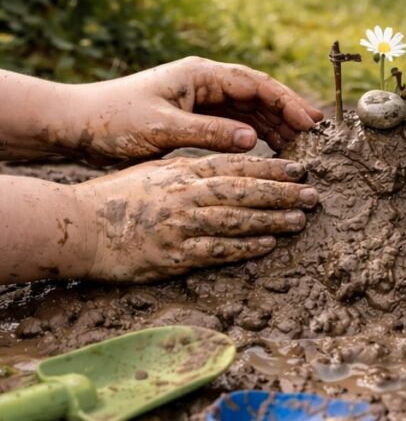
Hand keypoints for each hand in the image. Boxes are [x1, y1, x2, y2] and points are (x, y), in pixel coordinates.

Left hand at [67, 57, 322, 163]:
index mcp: (200, 74)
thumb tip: (254, 139)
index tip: (311, 122)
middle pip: (259, 95)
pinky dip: (255, 135)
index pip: (256, 84)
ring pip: (249, 110)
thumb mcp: (163, 129)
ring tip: (298, 150)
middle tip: (314, 139)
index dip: (288, 102)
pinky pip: (234, 123)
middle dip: (288, 114)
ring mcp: (200, 98)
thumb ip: (210, 133)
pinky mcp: (193, 116)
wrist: (73, 125)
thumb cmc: (112, 122)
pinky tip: (270, 151)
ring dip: (274, 127)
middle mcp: (204, 82)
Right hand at [71, 155, 316, 281]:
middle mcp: (185, 195)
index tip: (300, 169)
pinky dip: (244, 247)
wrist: (78, 226)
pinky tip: (267, 244)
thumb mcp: (157, 172)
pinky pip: (216, 251)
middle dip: (283, 192)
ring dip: (272, 220)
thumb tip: (229, 166)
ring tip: (300, 220)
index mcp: (183, 172)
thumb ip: (193, 169)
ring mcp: (180, 226)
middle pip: (244, 191)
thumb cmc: (118, 198)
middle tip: (312, 194)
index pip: (236, 166)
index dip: (272, 168)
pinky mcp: (173, 255)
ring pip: (236, 220)